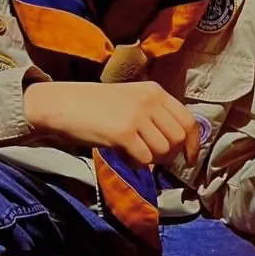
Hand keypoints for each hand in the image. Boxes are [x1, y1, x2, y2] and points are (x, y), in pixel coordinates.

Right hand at [24, 80, 202, 167]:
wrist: (60, 104)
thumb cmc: (94, 106)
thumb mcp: (130, 100)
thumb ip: (154, 117)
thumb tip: (177, 146)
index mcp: (154, 91)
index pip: (188, 121)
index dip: (193, 144)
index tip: (190, 160)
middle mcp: (149, 100)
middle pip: (178, 139)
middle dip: (169, 155)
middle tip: (151, 157)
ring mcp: (137, 115)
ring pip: (163, 151)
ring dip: (150, 160)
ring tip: (131, 152)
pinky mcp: (123, 132)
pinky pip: (144, 159)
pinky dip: (135, 164)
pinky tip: (122, 155)